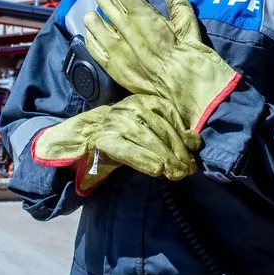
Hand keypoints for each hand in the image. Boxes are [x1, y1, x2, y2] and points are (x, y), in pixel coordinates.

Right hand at [32, 94, 203, 192]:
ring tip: (177, 172)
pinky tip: (157, 170)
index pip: (166, 112)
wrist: (78, 143)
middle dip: (177, 150)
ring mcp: (112, 122)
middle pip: (158, 127)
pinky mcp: (100, 140)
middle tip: (189, 169)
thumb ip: (167, 134)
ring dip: (165, 157)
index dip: (182, 132)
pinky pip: (126, 150)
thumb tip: (195, 143)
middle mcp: (126, 108)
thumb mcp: (144, 131)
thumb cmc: (119, 139)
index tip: (194, 149)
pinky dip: (144, 160)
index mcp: (139, 101)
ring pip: (145, 138)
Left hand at [84, 0, 240, 132]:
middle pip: (105, 1)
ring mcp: (116, 48)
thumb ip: (178, 4)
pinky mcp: (112, 66)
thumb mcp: (188, 25)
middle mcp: (125, 28)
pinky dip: (91, 37)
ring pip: (94, 22)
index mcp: (144, 15)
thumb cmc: (190, 56)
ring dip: (95, 14)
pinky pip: (93, 47)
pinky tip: (93, 33)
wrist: (185, 89)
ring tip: (96, 11)